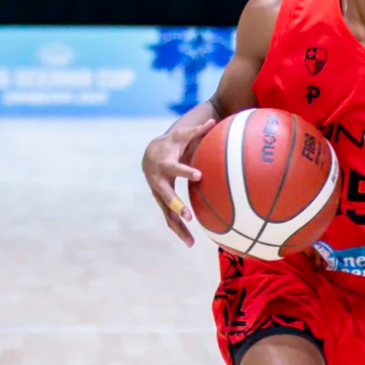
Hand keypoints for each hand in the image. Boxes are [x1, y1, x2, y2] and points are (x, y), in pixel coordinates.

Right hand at [142, 117, 215, 244]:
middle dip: (177, 207)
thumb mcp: (182, 135)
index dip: (186, 171)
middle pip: (167, 197)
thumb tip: (214, 121)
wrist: (150, 154)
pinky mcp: (162, 203)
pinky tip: (189, 242)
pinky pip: (169, 218)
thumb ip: (198, 131)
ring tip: (191, 243)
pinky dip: (178, 230)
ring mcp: (158, 194)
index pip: (175, 168)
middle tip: (189, 217)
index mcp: (164, 164)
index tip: (199, 175)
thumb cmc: (171, 144)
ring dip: (178, 227)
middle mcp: (158, 182)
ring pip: (167, 213)